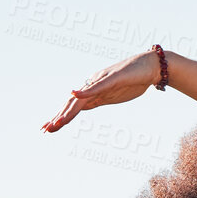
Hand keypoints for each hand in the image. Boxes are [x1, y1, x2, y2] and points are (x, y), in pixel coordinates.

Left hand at [42, 49, 162, 133]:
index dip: (61, 117)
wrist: (150, 67)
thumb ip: (97, 100)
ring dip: (68, 111)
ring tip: (56, 122)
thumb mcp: (112, 96)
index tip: (49, 128)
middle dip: (59, 117)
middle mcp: (93, 85)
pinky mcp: (113, 78)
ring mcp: (102, 81)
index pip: (73, 106)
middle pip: (72, 104)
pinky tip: (74, 94)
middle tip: (46, 130)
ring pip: (81, 98)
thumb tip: (83, 106)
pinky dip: (85, 91)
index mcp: (93, 91)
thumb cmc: (133, 80)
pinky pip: (97, 86)